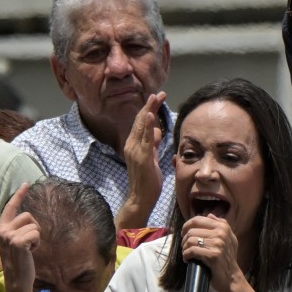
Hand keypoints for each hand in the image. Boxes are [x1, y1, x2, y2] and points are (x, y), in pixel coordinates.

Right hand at [0, 184, 39, 291]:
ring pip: (34, 226)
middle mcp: (2, 230)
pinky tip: (30, 252)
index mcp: (1, 228)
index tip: (26, 184)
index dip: (19, 195)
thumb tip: (30, 219)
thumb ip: (19, 230)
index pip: (11, 207)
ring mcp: (8, 235)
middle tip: (30, 243)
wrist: (17, 279)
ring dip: (36, 238)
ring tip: (28, 249)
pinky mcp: (17, 241)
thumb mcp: (17, 243)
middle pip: (28, 216)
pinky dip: (37, 243)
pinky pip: (36, 234)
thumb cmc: (20, 262)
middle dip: (34, 228)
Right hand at [118, 92, 166, 229]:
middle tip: (158, 93)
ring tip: (154, 97)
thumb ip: (153, 145)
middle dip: (150, 106)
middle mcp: (133, 145)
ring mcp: (136, 151)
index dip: (150, 110)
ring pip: (141, 126)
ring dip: (149, 111)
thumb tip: (156, 132)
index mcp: (136, 145)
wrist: (141, 198)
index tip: (158, 98)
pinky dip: (147, 127)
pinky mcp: (142, 158)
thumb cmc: (147, 180)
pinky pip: (145, 140)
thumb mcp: (152, 159)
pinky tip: (151, 116)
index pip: (142, 123)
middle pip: (141, 121)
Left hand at [179, 215, 247, 291]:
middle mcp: (221, 233)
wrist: (231, 277)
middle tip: (185, 247)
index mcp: (223, 227)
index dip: (186, 226)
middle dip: (184, 239)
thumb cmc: (228, 259)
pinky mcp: (213, 255)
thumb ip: (221, 225)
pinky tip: (188, 260)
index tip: (184, 235)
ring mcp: (218, 244)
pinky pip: (191, 251)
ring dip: (184, 248)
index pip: (197, 220)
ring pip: (190, 240)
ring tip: (187, 254)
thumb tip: (209, 215)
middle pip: (191, 230)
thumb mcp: (229, 239)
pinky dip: (186, 255)